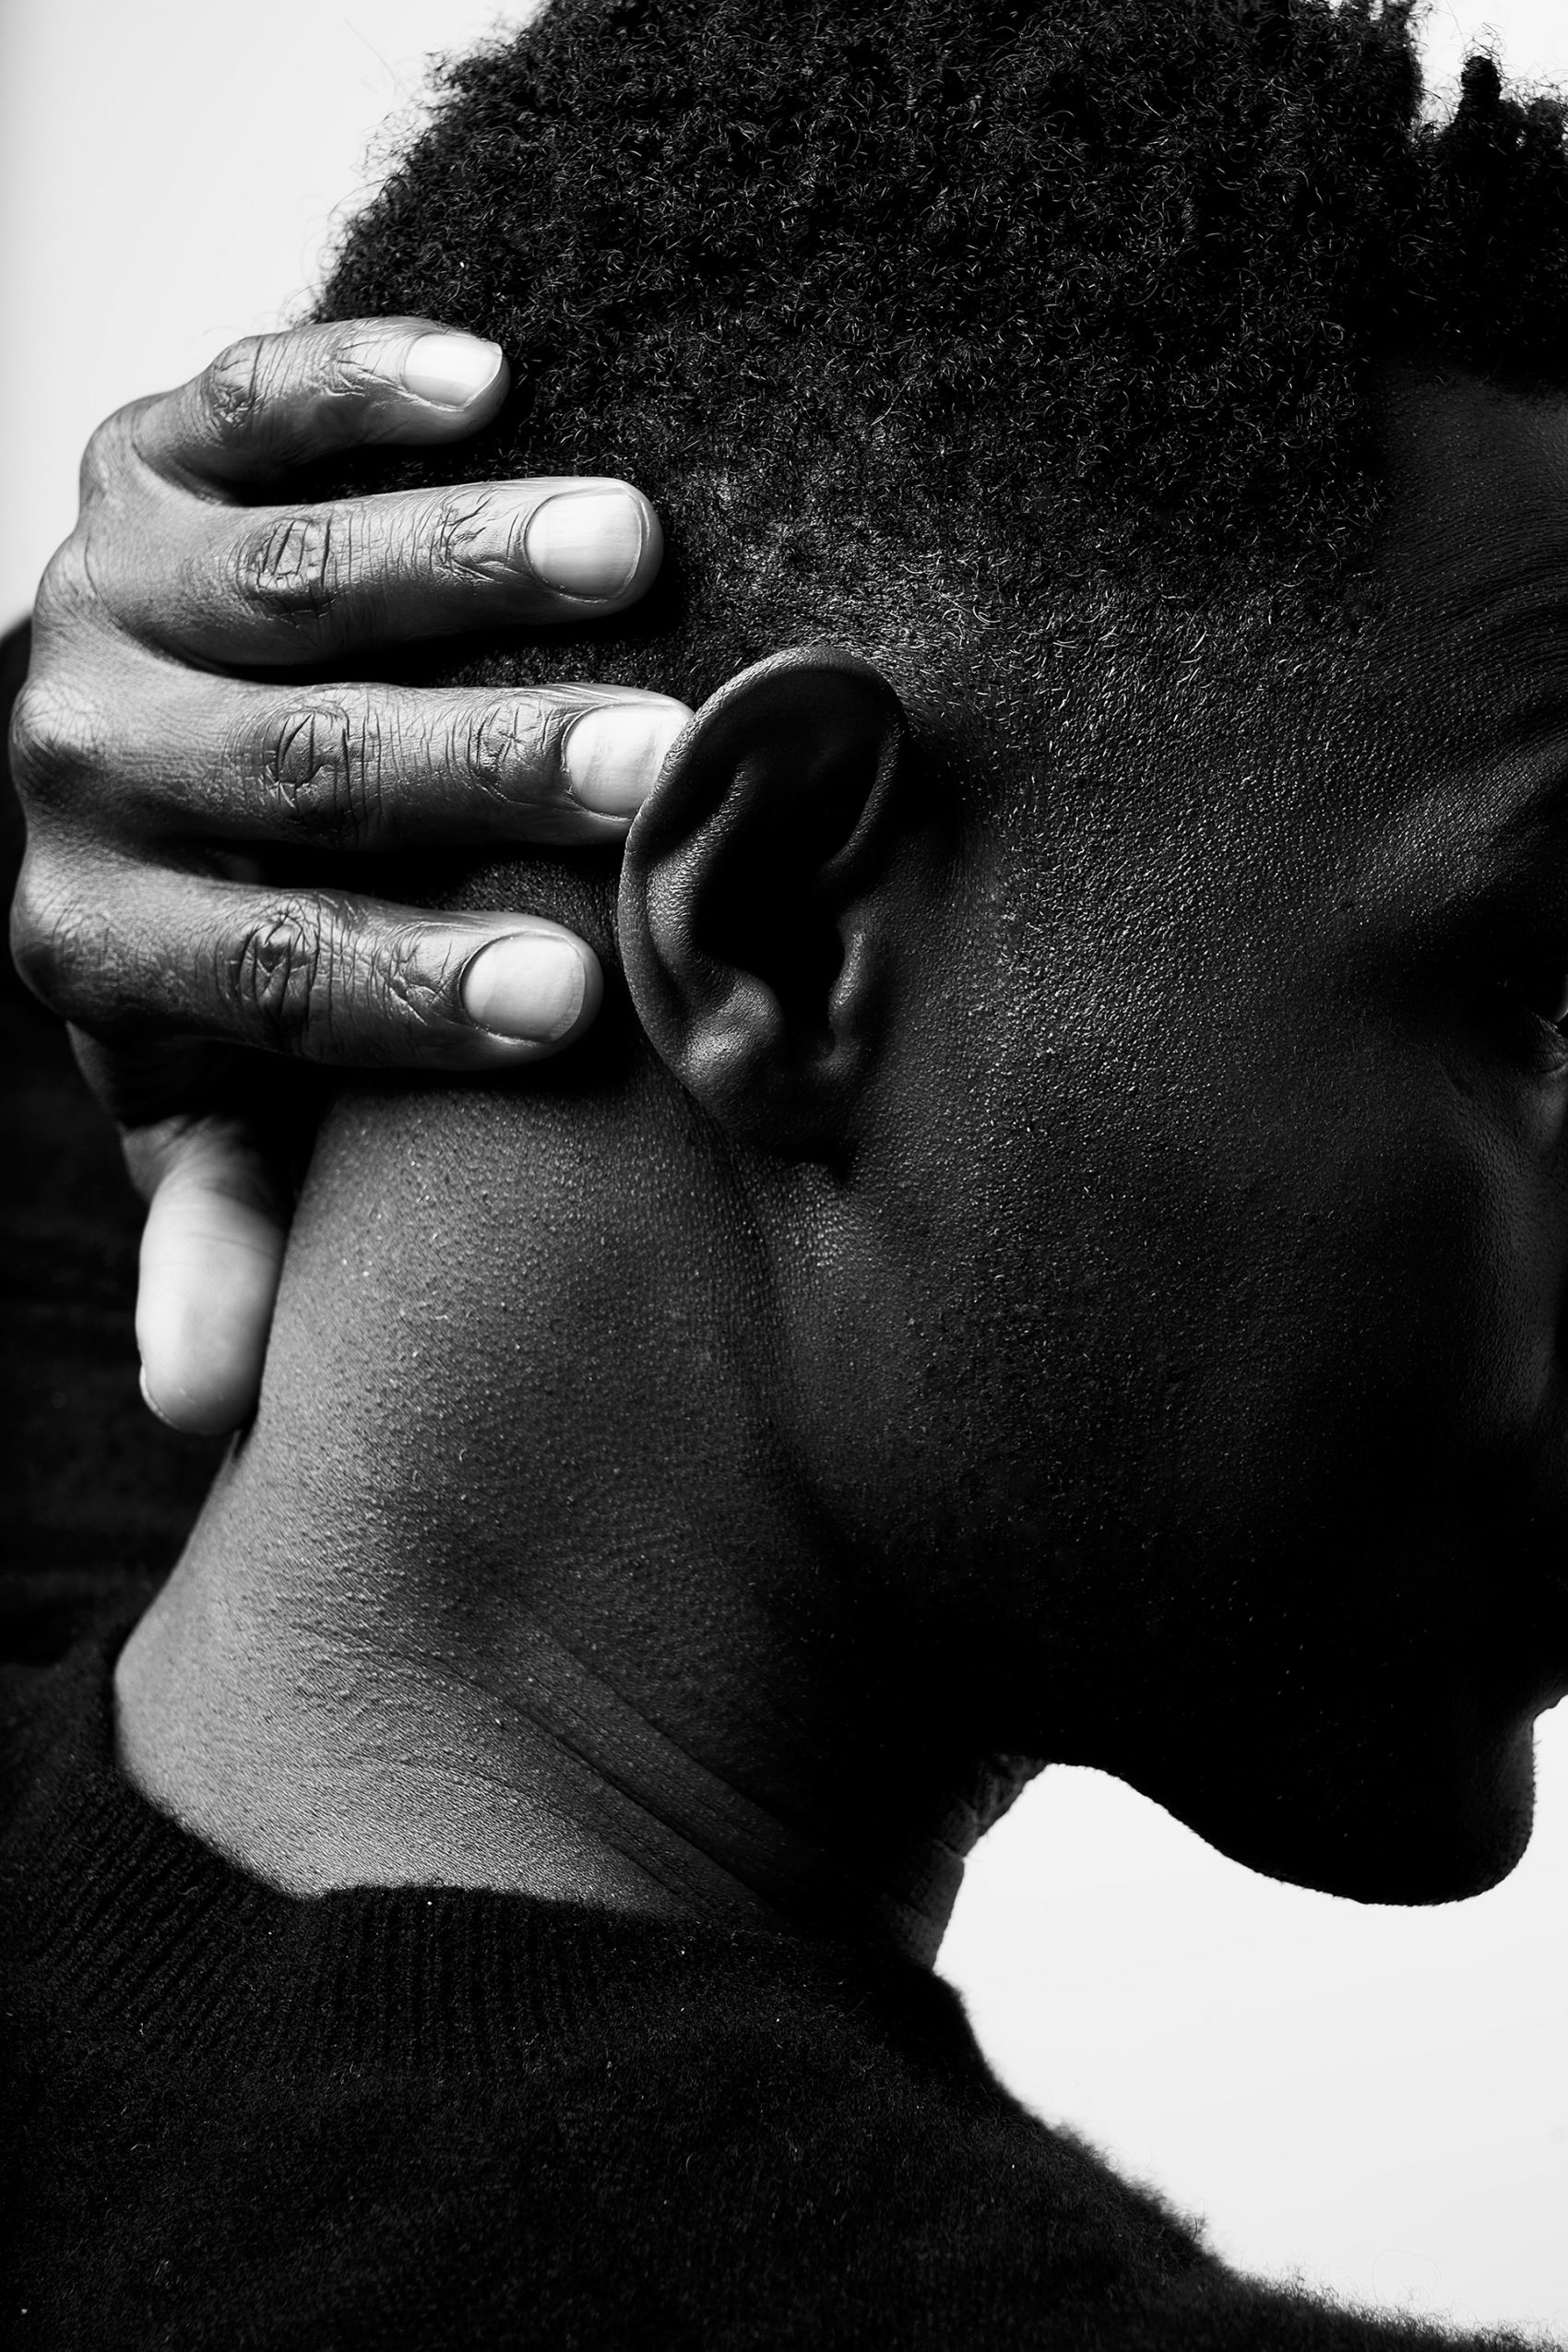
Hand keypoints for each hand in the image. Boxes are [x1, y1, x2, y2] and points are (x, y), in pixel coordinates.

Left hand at [8, 318, 690, 1435]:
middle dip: (486, 766)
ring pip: (290, 579)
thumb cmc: (238, 953)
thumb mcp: (224, 1101)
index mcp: (100, 943)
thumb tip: (199, 1408)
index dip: (415, 987)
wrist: (145, 748)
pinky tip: (495, 373)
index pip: (266, 972)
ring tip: (634, 542)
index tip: (577, 994)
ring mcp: (102, 594)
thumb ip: (229, 1213)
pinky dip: (359, 383)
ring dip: (464, 559)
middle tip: (657, 760)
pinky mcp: (141, 459)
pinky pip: (248, 406)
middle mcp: (76, 761)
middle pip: (295, 766)